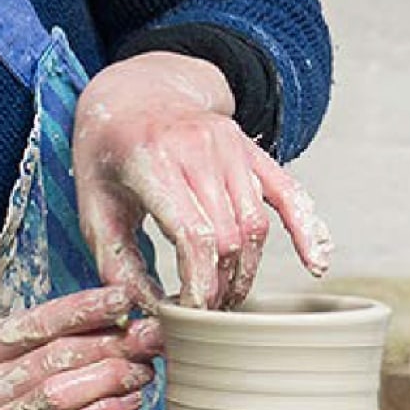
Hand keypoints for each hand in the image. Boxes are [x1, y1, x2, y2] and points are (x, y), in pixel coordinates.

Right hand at [0, 287, 161, 409]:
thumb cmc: (11, 385)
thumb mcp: (23, 350)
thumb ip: (62, 331)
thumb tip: (122, 310)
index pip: (39, 322)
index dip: (85, 308)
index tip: (124, 297)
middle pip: (55, 357)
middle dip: (110, 343)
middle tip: (149, 336)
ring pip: (59, 395)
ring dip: (110, 378)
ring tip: (143, 368)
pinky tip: (129, 399)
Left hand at [72, 51, 332, 310]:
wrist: (133, 94)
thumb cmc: (107, 155)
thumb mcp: (93, 207)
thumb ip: (116, 264)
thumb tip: (147, 314)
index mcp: (152, 160)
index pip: (193, 236)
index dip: (198, 286)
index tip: (189, 315)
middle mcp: (198, 147)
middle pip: (229, 237)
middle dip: (220, 285)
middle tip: (204, 311)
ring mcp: (230, 145)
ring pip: (256, 225)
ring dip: (247, 270)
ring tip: (228, 295)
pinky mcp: (250, 149)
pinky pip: (288, 193)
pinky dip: (306, 229)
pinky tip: (316, 263)